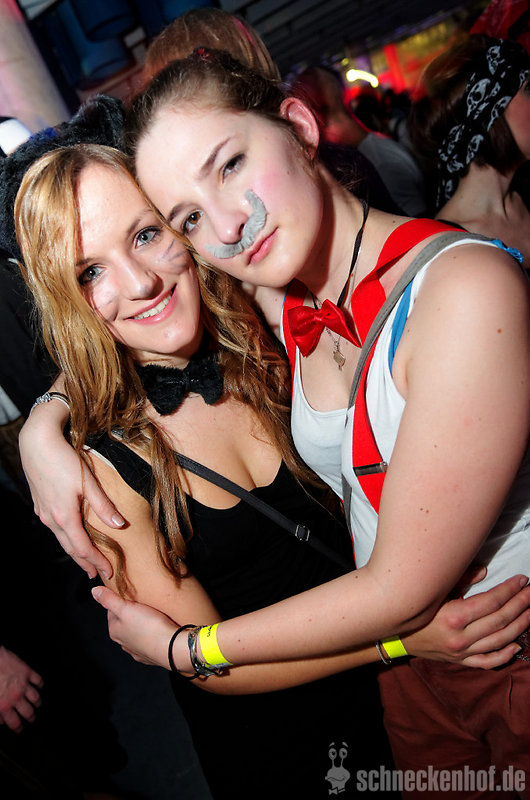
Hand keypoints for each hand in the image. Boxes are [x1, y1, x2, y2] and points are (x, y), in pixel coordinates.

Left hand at [0, 647, 42, 732]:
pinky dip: (40, 685)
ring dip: (37, 703)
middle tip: (32, 719)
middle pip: (29, 712)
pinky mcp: (28, 672)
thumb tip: (1, 720)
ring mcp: (24, 684)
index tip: (20, 730)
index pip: (15, 723)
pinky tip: (39, 687)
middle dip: (31, 718)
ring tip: (36, 704)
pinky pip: (39, 681)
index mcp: (4, 706)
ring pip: (36, 698)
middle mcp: (16, 697)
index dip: (18, 729)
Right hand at [19, 404, 124, 578]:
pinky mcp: (39, 503)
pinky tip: (70, 535)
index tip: (109, 574)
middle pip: (70, 548)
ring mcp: (42, 512)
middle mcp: (51, 519)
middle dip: (85, 563)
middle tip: (98, 574)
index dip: (97, 562)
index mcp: (65, 517)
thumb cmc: (64, 460)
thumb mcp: (88, 483)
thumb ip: (104, 506)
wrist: (37, 443)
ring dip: (74, 551)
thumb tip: (120, 525)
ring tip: (86, 560)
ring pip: (60, 538)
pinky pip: (54, 527)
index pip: (84, 549)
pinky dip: (65, 537)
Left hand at [92, 586, 181, 669]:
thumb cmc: (149, 627)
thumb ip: (109, 599)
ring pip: (136, 633)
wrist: (171, 647)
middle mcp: (123, 642)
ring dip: (141, 625)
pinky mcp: (151, 655)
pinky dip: (151, 636)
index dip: (120, 600)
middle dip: (131, 613)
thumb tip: (94, 591)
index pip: (111, 611)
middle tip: (142, 603)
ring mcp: (137, 650)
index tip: (129, 595)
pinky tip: (157, 630)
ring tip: (152, 615)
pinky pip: (148, 642)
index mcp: (115, 630)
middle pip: (124, 622)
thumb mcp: (126, 608)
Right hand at [403, 574, 529, 667]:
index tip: (522, 581)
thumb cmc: (414, 607)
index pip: (491, 603)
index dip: (509, 591)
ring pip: (499, 640)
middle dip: (519, 605)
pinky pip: (487, 661)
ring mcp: (461, 652)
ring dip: (518, 626)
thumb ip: (461, 580)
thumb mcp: (435, 590)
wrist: (395, 635)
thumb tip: (485, 572)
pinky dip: (504, 654)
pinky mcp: (460, 660)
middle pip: (499, 620)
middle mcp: (460, 637)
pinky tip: (517, 644)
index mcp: (453, 617)